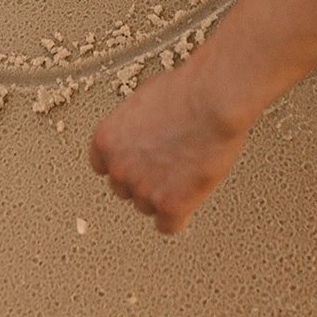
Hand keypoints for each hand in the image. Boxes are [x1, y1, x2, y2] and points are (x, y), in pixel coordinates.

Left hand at [89, 60, 250, 234]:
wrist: (213, 101)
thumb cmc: (186, 91)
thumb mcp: (144, 102)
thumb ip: (135, 127)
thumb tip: (143, 134)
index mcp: (106, 140)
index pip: (103, 166)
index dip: (126, 163)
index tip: (138, 162)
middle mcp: (119, 168)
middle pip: (125, 189)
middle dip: (145, 180)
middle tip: (168, 165)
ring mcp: (143, 190)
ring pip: (148, 207)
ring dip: (164, 195)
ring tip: (185, 174)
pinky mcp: (170, 206)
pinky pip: (168, 225)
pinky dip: (179, 215)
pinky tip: (189, 200)